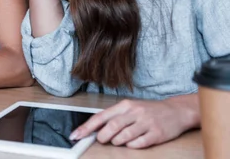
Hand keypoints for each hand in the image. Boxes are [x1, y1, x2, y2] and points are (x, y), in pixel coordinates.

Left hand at [69, 98, 196, 148]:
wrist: (176, 111)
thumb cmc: (148, 111)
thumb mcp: (130, 108)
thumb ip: (114, 117)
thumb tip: (94, 128)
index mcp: (125, 105)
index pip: (101, 116)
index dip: (87, 127)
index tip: (76, 135)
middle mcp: (135, 112)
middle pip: (112, 126)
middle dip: (103, 137)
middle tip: (101, 140)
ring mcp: (146, 123)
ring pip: (124, 136)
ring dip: (117, 142)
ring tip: (118, 140)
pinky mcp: (157, 134)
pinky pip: (139, 143)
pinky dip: (131, 146)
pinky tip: (132, 143)